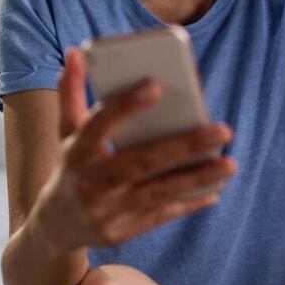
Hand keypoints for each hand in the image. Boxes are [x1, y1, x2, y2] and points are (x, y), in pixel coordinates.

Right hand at [32, 47, 236, 251]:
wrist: (55, 225)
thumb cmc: (72, 164)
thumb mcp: (66, 130)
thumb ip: (71, 92)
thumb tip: (76, 53)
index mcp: (77, 150)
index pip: (99, 124)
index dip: (125, 105)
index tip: (155, 85)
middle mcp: (91, 181)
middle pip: (141, 161)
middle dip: (184, 147)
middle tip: (223, 130)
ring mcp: (107, 210)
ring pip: (158, 192)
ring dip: (196, 177)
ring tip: (229, 163)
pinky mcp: (122, 231)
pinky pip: (161, 215)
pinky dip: (188, 202)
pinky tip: (214, 190)